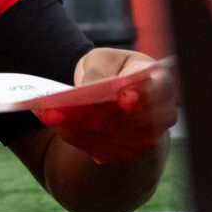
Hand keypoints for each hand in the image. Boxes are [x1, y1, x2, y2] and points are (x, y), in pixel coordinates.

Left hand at [37, 48, 178, 163]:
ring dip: (78, 129)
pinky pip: (103, 151)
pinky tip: (58, 126)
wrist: (114, 87)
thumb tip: (88, 90)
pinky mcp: (130, 152)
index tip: (120, 97)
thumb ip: (98, 72)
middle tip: (53, 109)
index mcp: (162, 82)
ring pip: (113, 138)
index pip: (155, 92)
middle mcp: (162, 114)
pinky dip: (78, 139)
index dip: (140, 96)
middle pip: (127, 120)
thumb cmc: (111, 68)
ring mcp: (149, 137)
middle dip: (89, 115)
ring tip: (49, 116)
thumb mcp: (102, 59)